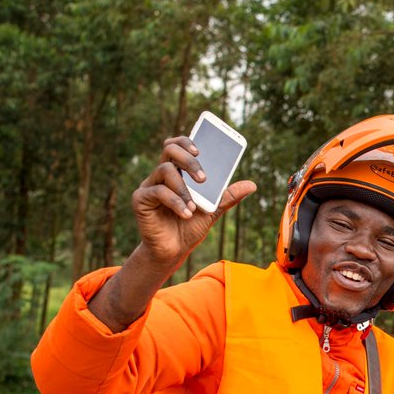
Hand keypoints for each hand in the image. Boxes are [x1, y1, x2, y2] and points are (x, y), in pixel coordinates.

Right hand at [131, 135, 256, 273]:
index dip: (186, 141)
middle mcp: (161, 176)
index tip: (201, 149)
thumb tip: (252, 185)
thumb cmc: (190, 228)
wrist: (174, 251)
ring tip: (194, 208)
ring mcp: (149, 186)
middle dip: (189, 161)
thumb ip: (228, 196)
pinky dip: (175, 202)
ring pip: (165, 170)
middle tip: (203, 179)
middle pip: (169, 150)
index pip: (177, 146)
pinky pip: (157, 191)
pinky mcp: (140, 199)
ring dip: (184, 188)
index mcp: (177, 173)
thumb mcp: (213, 211)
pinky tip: (186, 214)